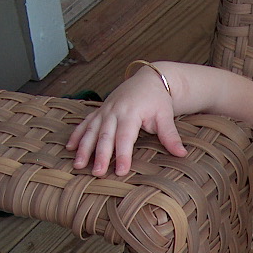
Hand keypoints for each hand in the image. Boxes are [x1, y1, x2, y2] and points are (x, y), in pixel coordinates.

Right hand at [67, 62, 187, 175]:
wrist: (149, 79)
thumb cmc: (158, 100)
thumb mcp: (166, 116)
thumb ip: (170, 135)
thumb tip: (182, 154)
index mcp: (131, 112)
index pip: (125, 137)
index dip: (122, 155)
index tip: (121, 171)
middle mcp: (114, 111)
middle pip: (105, 136)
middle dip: (100, 155)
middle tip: (97, 173)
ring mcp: (105, 111)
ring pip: (91, 130)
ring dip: (84, 148)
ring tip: (78, 165)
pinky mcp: (100, 111)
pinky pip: (85, 123)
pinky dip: (77, 135)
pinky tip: (70, 148)